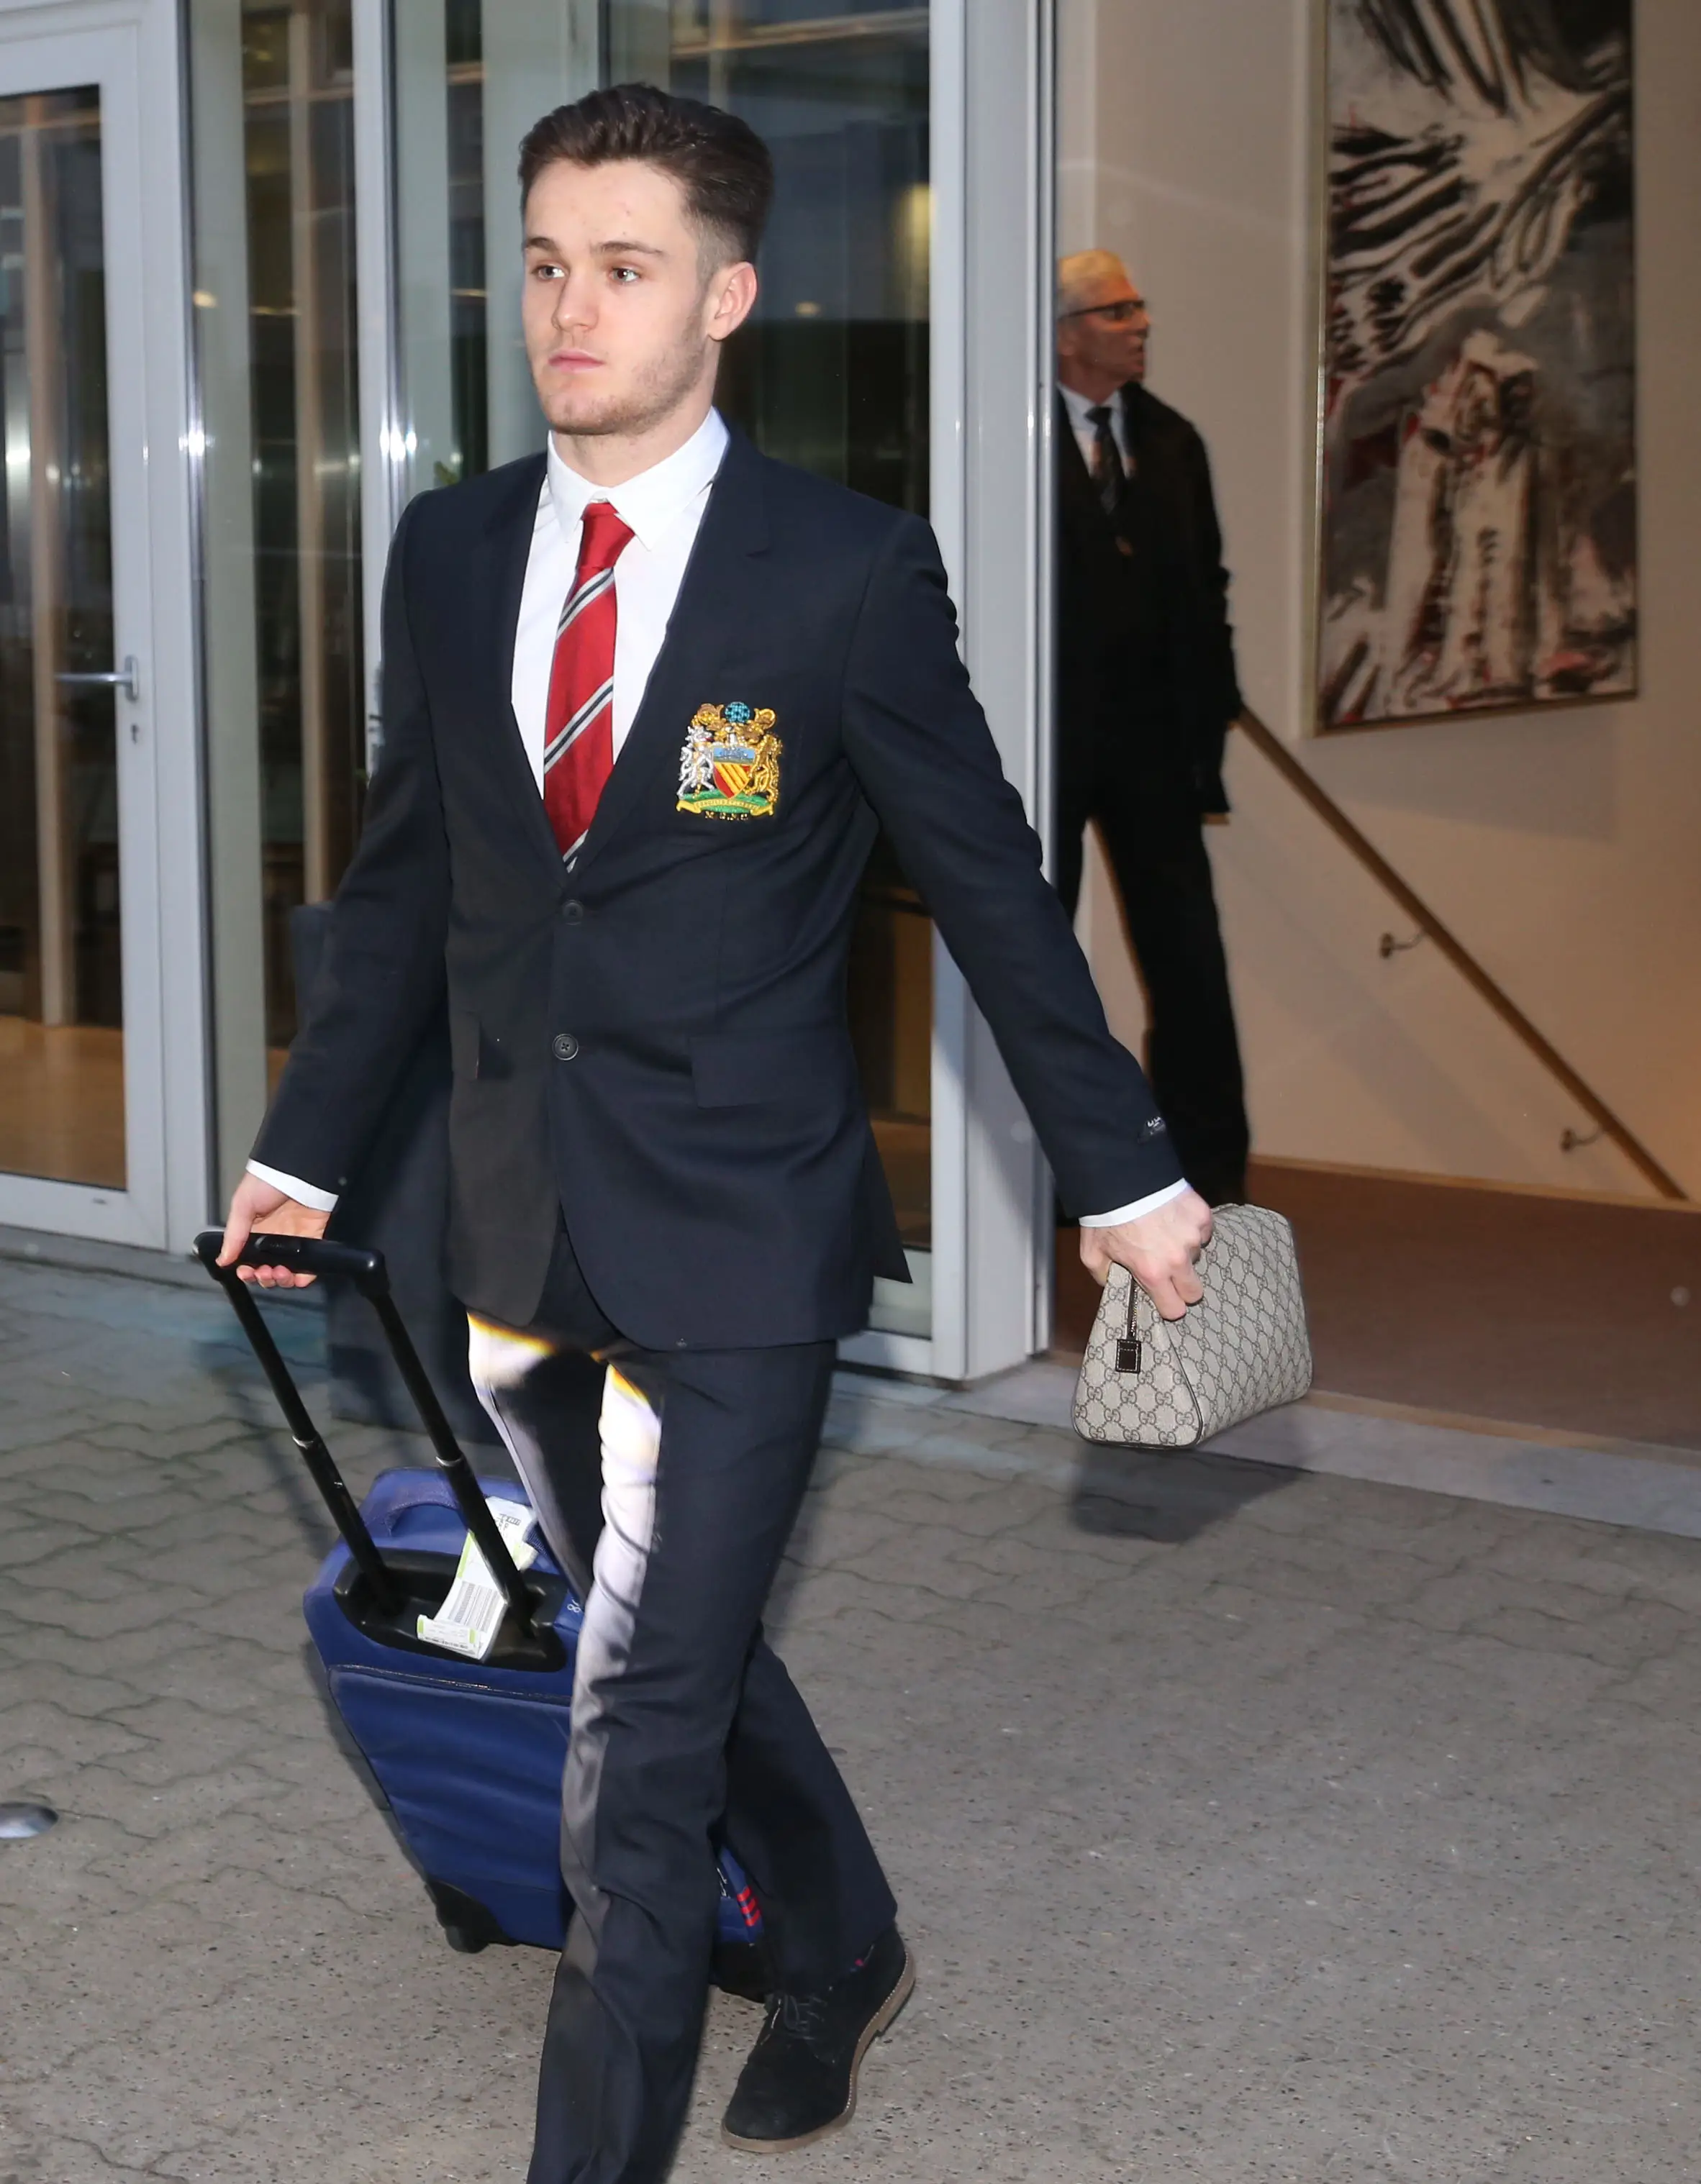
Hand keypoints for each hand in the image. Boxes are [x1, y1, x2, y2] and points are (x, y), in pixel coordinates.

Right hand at [217, 1171, 329, 1288]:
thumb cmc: (269, 1180)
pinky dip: (304, 1275)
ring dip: (281, 1279)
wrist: (298, 1170)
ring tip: (278, 1273)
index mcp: (255, 1231)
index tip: (245, 1272)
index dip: (247, 1271)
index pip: (249, 1260)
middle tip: (261, 1273)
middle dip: (263, 1278)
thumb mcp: (242, 1205)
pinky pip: (310, 1265)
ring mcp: (295, 1240)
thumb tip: (223, 1259)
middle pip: (267, 1269)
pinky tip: (296, 1275)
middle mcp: (274, 1237)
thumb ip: (233, 1235)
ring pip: (288, 1271)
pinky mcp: (314, 1239)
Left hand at [1079, 1188, 1212, 1321]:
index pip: (1174, 1309)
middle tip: (1169, 1271)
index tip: (1163, 1297)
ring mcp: (1193, 1236)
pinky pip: (1202, 1231)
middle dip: (1182, 1286)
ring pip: (1196, 1256)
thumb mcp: (1092, 1252)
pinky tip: (1173, 1218)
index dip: (1168, 1305)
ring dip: (1183, 1250)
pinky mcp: (1202, 1215)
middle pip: (1194, 1291)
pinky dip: (1191, 1228)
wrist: (1122, 1177)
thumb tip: (1114, 1283)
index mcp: (1152, 1272)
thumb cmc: (1106, 1215)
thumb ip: (1104, 1275)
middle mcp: (1178, 1259)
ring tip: (1164, 1233)